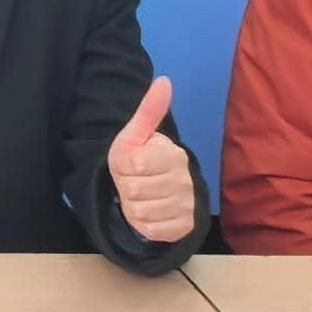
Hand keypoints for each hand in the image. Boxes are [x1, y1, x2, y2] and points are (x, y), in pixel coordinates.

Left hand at [107, 76, 197, 243]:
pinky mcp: (183, 228)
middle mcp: (185, 181)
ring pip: (140, 212)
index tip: (131, 164)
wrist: (156, 192)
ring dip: (132, 206)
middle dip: (126, 187)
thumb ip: (148, 110)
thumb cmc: (141, 160)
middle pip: (134, 190)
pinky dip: (143, 225)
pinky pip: (151, 230)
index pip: (135, 164)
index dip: (125, 166)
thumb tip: (164, 80)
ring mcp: (186, 206)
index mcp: (174, 155)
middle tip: (134, 181)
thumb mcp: (136, 135)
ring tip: (140, 197)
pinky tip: (148, 213)